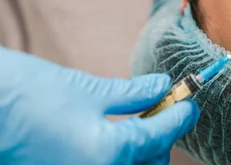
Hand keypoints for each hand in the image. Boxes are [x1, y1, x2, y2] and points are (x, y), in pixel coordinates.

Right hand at [0, 47, 199, 164]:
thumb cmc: (27, 96)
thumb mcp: (88, 91)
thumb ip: (133, 95)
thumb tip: (163, 88)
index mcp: (108, 154)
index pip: (161, 137)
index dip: (181, 116)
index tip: (190, 105)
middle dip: (162, 140)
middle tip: (162, 112)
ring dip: (142, 153)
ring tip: (138, 125)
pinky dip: (118, 159)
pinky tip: (111, 140)